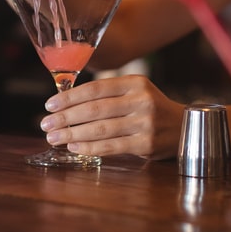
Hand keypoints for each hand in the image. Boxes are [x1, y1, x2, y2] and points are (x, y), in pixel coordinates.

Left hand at [38, 75, 185, 159]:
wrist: (185, 128)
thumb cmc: (151, 109)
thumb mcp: (135, 92)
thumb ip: (108, 95)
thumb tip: (67, 104)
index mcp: (135, 83)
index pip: (95, 88)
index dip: (69, 97)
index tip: (49, 105)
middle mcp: (141, 101)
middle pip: (94, 109)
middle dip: (65, 117)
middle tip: (45, 124)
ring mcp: (145, 123)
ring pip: (100, 129)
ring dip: (72, 135)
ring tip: (54, 137)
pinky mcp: (146, 144)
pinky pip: (110, 146)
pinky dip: (89, 148)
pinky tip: (74, 148)